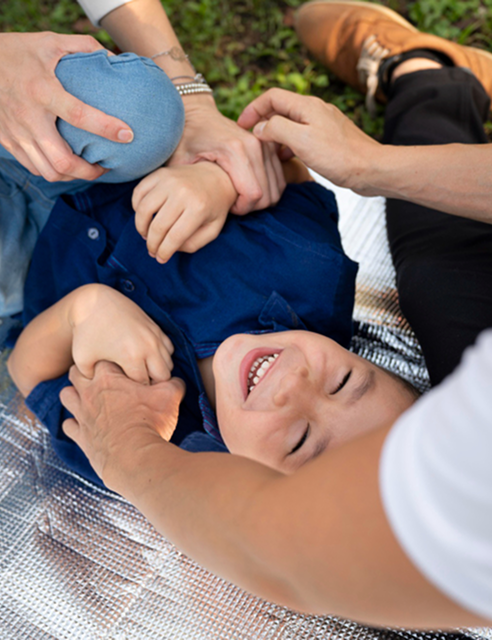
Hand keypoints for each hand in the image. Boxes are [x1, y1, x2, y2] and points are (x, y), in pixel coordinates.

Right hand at [0, 32, 133, 181]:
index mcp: (42, 91)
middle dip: (90, 171)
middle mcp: (29, 117)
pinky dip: (54, 172)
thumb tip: (115, 59)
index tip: (128, 135)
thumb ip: (83, 48)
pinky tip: (67, 165)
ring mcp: (17, 133)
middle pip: (63, 161)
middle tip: (106, 166)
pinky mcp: (8, 141)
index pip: (78, 115)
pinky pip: (35, 168)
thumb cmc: (17, 51)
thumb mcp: (50, 42)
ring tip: (89, 169)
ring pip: (50, 172)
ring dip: (74, 176)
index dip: (106, 128)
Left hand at [61, 362, 185, 487]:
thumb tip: (175, 380)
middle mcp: (90, 393)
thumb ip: (173, 384)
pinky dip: (74, 424)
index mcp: (110, 378)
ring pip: (66, 395)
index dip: (109, 360)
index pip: (101, 358)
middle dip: (85, 372)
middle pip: (76, 372)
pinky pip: (68, 425)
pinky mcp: (81, 436)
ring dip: (74, 395)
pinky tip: (85, 425)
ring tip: (87, 399)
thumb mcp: (170, 397)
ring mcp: (82, 414)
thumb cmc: (151, 423)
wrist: (134, 457)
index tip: (118, 366)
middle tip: (100, 379)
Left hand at [71, 284, 173, 383]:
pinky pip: (169, 349)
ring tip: (142, 373)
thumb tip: (101, 395)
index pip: (144, 385)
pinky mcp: (156, 328)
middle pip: (163, 376)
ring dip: (158, 370)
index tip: (126, 393)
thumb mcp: (83, 360)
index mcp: (131, 356)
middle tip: (137, 386)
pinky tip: (147, 358)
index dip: (135, 392)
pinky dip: (162, 356)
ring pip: (169, 363)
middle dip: (152, 384)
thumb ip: (91, 382)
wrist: (95, 302)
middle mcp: (148, 346)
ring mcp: (154, 336)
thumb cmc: (86, 332)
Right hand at [132, 162, 235, 262]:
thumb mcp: (212, 230)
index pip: (174, 237)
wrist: (215, 176)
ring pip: (143, 210)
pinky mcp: (159, 173)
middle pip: (157, 226)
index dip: (164, 252)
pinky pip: (139, 193)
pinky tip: (145, 216)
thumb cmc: (213, 207)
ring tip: (146, 235)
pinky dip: (136, 208)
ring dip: (141, 227)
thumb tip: (169, 249)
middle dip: (152, 244)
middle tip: (152, 251)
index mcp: (199, 208)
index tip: (160, 259)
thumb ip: (193, 244)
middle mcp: (182, 192)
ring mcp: (169, 180)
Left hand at [168, 94, 285, 214]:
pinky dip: (267, 189)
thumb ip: (188, 184)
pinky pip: (278, 179)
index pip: (253, 195)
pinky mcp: (269, 146)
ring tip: (238, 195)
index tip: (227, 206)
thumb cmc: (185, 139)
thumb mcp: (180, 163)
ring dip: (260, 199)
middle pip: (268, 194)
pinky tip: (247, 187)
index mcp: (235, 150)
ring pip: (276, 189)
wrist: (196, 115)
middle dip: (251, 206)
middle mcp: (255, 145)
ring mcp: (265, 145)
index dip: (242, 208)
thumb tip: (192, 207)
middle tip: (231, 203)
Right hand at [238, 88, 379, 192]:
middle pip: (281, 108)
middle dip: (263, 122)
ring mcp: (323, 124)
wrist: (370, 169)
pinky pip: (302, 135)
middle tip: (250, 141)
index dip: (253, 108)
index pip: (272, 96)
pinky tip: (288, 159)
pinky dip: (289, 144)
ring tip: (266, 153)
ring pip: (291, 123)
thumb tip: (261, 127)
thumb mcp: (301, 141)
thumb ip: (277, 129)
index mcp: (307, 106)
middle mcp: (315, 110)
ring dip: (276, 135)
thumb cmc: (339, 156)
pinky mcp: (329, 138)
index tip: (241, 126)